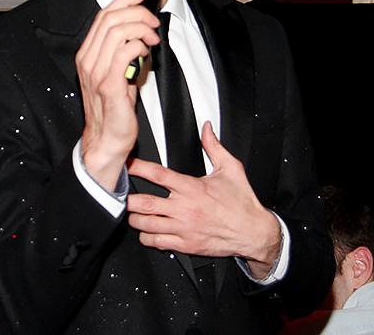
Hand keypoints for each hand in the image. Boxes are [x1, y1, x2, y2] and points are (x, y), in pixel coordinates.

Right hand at [77, 0, 159, 190]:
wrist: (106, 140)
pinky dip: (139, 47)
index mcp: (87, 54)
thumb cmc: (113, 109)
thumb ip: (123, 52)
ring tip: (152, 38)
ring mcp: (96, 72)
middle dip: (137, 13)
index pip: (103, 16)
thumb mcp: (117, 73)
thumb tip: (141, 33)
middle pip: (110, 19)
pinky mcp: (109, 85)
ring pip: (117, 31)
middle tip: (152, 23)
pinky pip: (124, 53)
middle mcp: (88, 60)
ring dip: (140, 29)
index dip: (123, 0)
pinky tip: (146, 53)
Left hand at [127, 122, 281, 278]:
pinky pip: (156, 242)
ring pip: (146, 224)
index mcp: (192, 188)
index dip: (138, 168)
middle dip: (128, 199)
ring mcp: (183, 228)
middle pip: (144, 203)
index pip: (158, 174)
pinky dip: (146, 237)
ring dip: (135, 218)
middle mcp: (184, 208)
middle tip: (120, 195)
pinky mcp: (185, 244)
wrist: (253, 232)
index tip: (127, 165)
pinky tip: (146, 231)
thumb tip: (206, 128)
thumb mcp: (231, 168)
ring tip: (132, 212)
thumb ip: (214, 146)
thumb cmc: (242, 203)